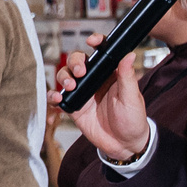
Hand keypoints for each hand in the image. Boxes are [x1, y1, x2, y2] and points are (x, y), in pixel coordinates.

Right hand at [52, 34, 149, 160]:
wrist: (124, 145)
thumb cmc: (133, 120)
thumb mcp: (132, 98)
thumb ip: (127, 77)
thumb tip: (129, 54)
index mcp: (110, 73)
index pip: (101, 52)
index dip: (95, 42)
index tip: (92, 41)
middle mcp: (94, 80)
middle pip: (77, 61)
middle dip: (74, 63)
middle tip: (80, 72)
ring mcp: (83, 92)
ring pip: (65, 76)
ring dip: (63, 77)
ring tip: (70, 87)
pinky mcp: (74, 106)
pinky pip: (59, 97)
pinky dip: (53, 96)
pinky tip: (57, 99)